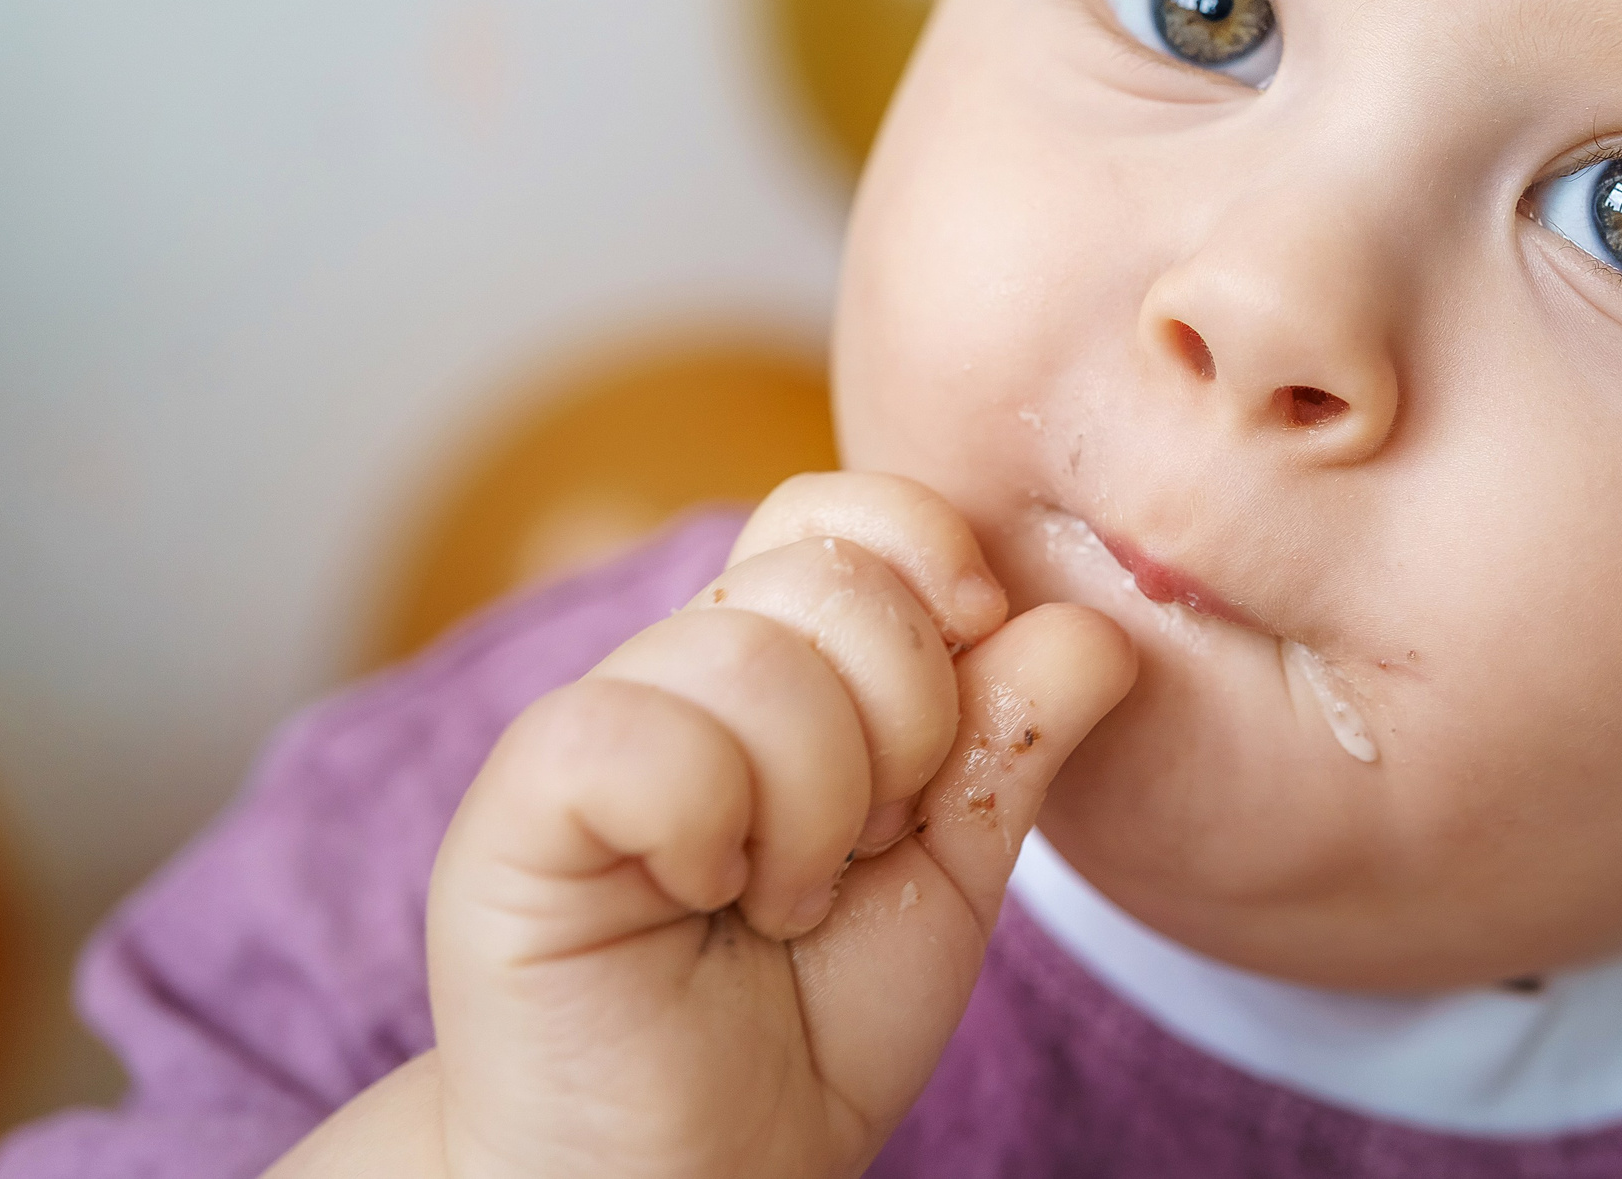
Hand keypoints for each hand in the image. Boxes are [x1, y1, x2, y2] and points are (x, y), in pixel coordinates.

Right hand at [423, 472, 1135, 1178]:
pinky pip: (641, 734)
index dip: (935, 561)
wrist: (696, 1175)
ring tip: (780, 898)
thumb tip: (1099, 624)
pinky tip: (697, 898)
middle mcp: (677, 667)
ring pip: (751, 658)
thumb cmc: (805, 1026)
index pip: (849, 510)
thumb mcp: (951, 873)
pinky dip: (710, 828)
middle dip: (900, 726)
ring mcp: (593, 723)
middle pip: (828, 573)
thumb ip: (1012, 742)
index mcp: (775, 660)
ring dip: (814, 811)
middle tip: (859, 847)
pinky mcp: (522, 799)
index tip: (972, 659)